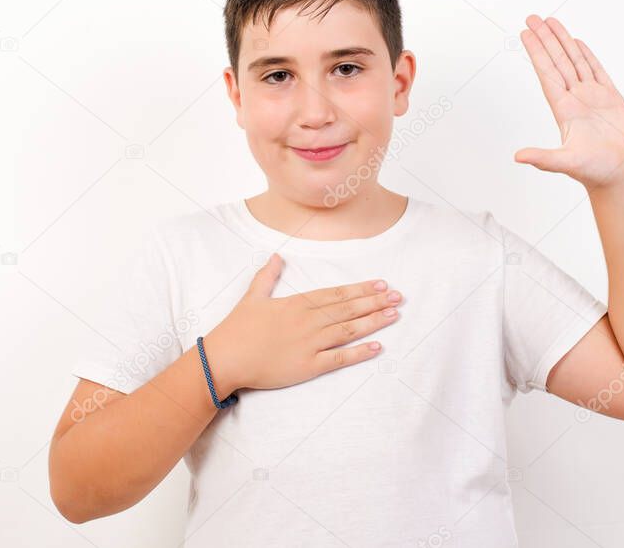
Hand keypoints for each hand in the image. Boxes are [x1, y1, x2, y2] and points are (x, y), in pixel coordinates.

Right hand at [203, 254, 402, 396]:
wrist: (225, 359)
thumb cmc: (237, 329)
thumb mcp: (252, 296)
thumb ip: (267, 276)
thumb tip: (275, 256)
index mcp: (297, 304)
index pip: (336, 293)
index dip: (361, 289)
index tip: (381, 284)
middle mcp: (308, 321)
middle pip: (348, 309)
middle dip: (375, 302)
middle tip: (398, 297)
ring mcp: (310, 344)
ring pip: (349, 330)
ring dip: (373, 322)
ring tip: (394, 315)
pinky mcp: (308, 366)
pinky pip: (339, 358)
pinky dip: (360, 353)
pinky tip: (378, 347)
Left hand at [516, 15, 623, 189]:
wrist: (617, 175)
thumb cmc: (594, 171)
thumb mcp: (566, 162)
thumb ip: (543, 158)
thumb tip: (518, 157)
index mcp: (564, 108)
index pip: (546, 73)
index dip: (537, 52)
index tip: (526, 33)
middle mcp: (575, 99)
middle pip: (557, 62)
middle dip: (545, 39)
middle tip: (532, 17)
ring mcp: (592, 97)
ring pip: (575, 62)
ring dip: (563, 42)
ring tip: (552, 21)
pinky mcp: (610, 99)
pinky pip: (596, 71)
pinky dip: (586, 56)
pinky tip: (577, 43)